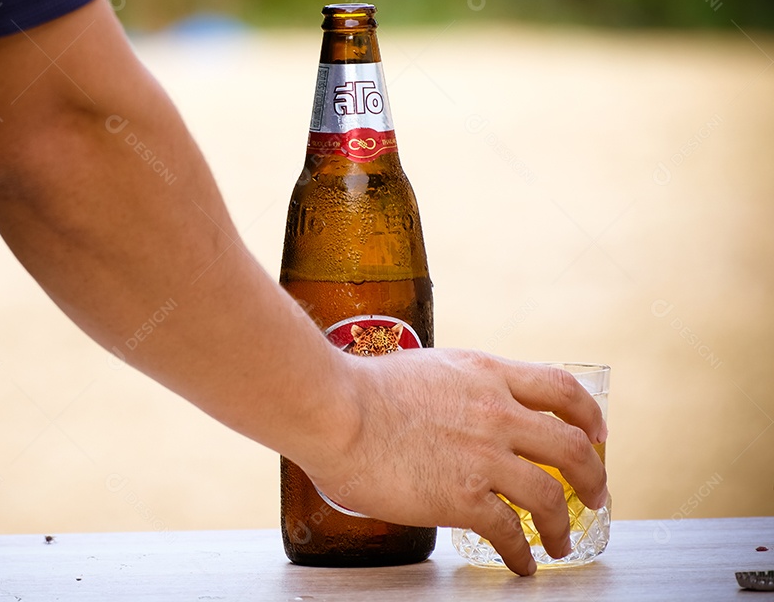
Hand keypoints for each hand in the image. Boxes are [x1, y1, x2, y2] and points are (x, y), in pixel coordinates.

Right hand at [302, 348, 608, 575]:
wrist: (334, 411)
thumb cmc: (361, 388)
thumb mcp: (427, 368)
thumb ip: (457, 387)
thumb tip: (459, 406)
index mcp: (486, 375)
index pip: (561, 389)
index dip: (589, 414)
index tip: (596, 432)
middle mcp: (496, 412)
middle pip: (572, 446)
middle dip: (593, 476)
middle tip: (595, 494)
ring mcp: (483, 456)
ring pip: (551, 496)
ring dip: (562, 525)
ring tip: (560, 541)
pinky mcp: (463, 497)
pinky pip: (510, 532)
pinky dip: (521, 552)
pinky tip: (520, 562)